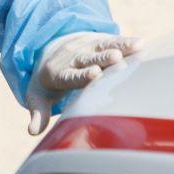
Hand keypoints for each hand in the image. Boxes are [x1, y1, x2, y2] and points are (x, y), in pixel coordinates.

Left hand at [26, 32, 143, 135]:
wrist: (47, 50)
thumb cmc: (47, 82)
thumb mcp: (38, 97)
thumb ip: (38, 113)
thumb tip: (32, 132)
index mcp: (58, 73)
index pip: (71, 75)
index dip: (82, 75)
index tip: (94, 73)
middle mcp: (72, 58)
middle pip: (88, 59)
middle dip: (102, 58)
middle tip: (116, 57)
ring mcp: (85, 48)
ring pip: (102, 47)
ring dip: (118, 46)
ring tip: (136, 46)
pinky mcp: (96, 41)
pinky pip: (111, 41)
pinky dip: (126, 42)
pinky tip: (141, 43)